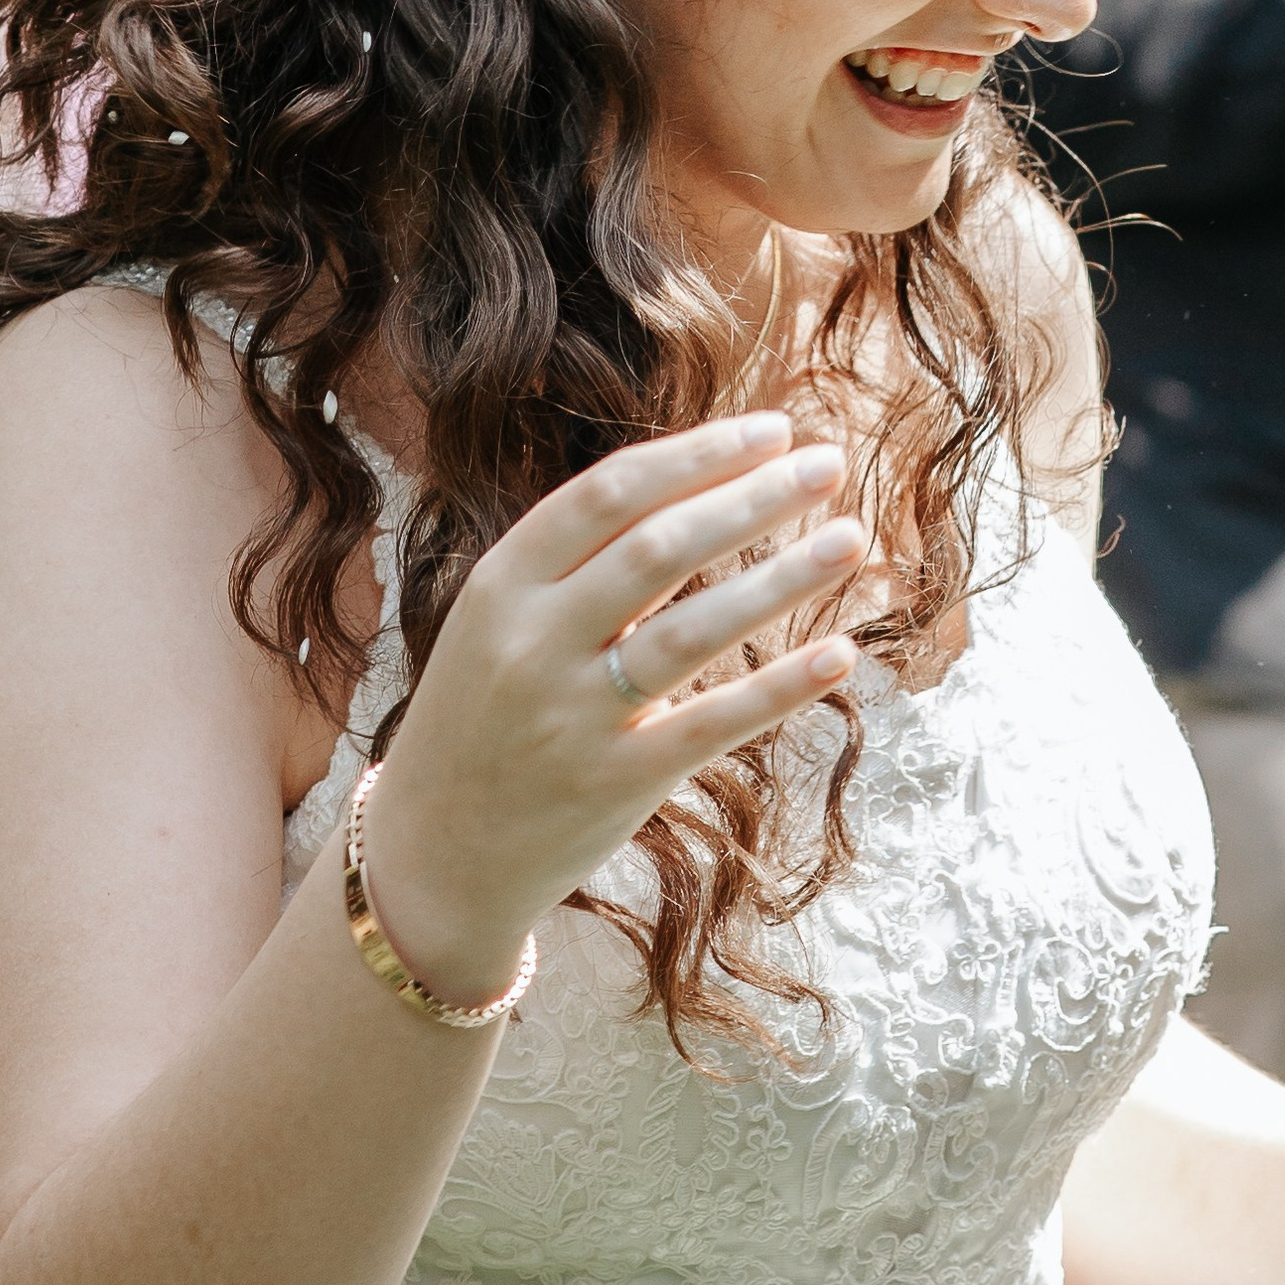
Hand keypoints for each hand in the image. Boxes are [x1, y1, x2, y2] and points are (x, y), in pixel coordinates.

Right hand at [352, 416, 865, 1005]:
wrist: (432, 854)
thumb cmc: (483, 720)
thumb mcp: (497, 625)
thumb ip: (577, 566)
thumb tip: (699, 486)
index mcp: (500, 586)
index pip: (610, 495)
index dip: (698, 457)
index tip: (773, 430)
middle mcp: (532, 643)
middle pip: (659, 549)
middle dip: (754, 497)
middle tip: (831, 466)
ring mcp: (574, 716)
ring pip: (694, 629)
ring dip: (783, 578)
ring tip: (852, 539)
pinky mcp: (617, 782)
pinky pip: (713, 724)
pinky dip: (780, 687)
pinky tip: (840, 654)